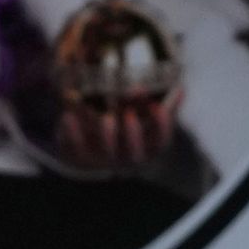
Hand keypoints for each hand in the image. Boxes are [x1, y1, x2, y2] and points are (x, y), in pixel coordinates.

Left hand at [52, 88, 179, 175]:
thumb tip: (181, 89)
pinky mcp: (79, 156)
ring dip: (107, 136)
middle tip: (130, 114)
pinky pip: (75, 147)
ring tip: (106, 118)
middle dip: (132, 135)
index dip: (161, 127)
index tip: (157, 106)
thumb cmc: (122, 127)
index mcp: (145, 148)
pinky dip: (71, 132)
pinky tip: (67, 115)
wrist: (86, 148)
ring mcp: (103, 159)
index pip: (160, 142)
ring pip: (107, 152)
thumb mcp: (143, 118)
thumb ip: (162, 104)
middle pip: (134, 153)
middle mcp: (126, 158)